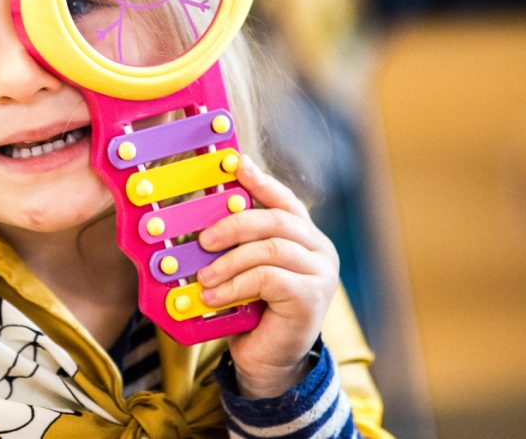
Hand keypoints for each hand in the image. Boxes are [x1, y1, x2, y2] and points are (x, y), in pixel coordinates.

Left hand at [196, 154, 339, 398]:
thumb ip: (240, 243)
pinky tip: (216, 296)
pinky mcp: (311, 297)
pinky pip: (268, 277)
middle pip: (276, 220)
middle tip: (204, 240)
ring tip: (206, 278)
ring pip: (270, 248)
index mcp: (306, 237)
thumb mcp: (246, 270)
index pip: (285, 201)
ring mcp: (321, 273)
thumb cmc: (254, 311)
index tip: (235, 164)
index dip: (261, 181)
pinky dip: (236, 284)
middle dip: (235, 224)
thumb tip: (207, 216)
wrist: (269, 362)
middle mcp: (321, 250)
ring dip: (230, 261)